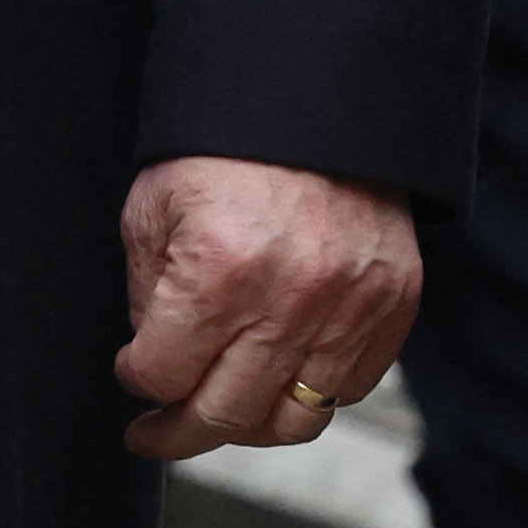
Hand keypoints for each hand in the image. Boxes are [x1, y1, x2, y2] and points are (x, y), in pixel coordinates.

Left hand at [114, 156, 418, 461]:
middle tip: (157, 432)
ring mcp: (351, 306)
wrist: (318, 94)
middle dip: (178, 433)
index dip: (137, 380)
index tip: (133, 373)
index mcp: (219, 269)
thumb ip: (147, 294)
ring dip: (249, 425)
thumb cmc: (225, 147)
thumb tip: (155, 363)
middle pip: (226, 416)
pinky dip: (313, 392)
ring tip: (222, 411)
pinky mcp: (393, 304)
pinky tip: (281, 374)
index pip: (164, 375)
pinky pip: (351, 388)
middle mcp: (290, 298)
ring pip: (294, 421)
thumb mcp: (154, 206)